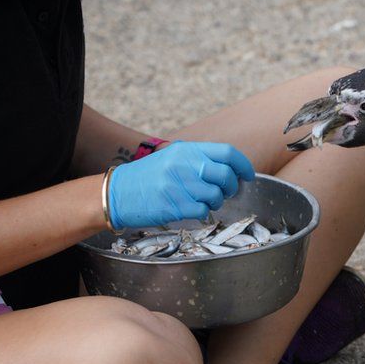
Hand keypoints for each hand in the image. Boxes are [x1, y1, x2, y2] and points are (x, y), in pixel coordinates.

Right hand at [107, 141, 255, 229]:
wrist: (117, 193)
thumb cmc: (149, 177)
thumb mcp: (173, 158)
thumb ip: (199, 160)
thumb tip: (231, 168)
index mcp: (186, 150)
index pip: (226, 153)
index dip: (243, 165)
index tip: (248, 176)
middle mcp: (183, 165)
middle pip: (226, 176)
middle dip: (231, 188)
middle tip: (225, 192)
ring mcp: (178, 185)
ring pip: (216, 196)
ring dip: (215, 202)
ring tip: (201, 201)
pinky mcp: (173, 205)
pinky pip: (202, 211)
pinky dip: (201, 213)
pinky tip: (190, 210)